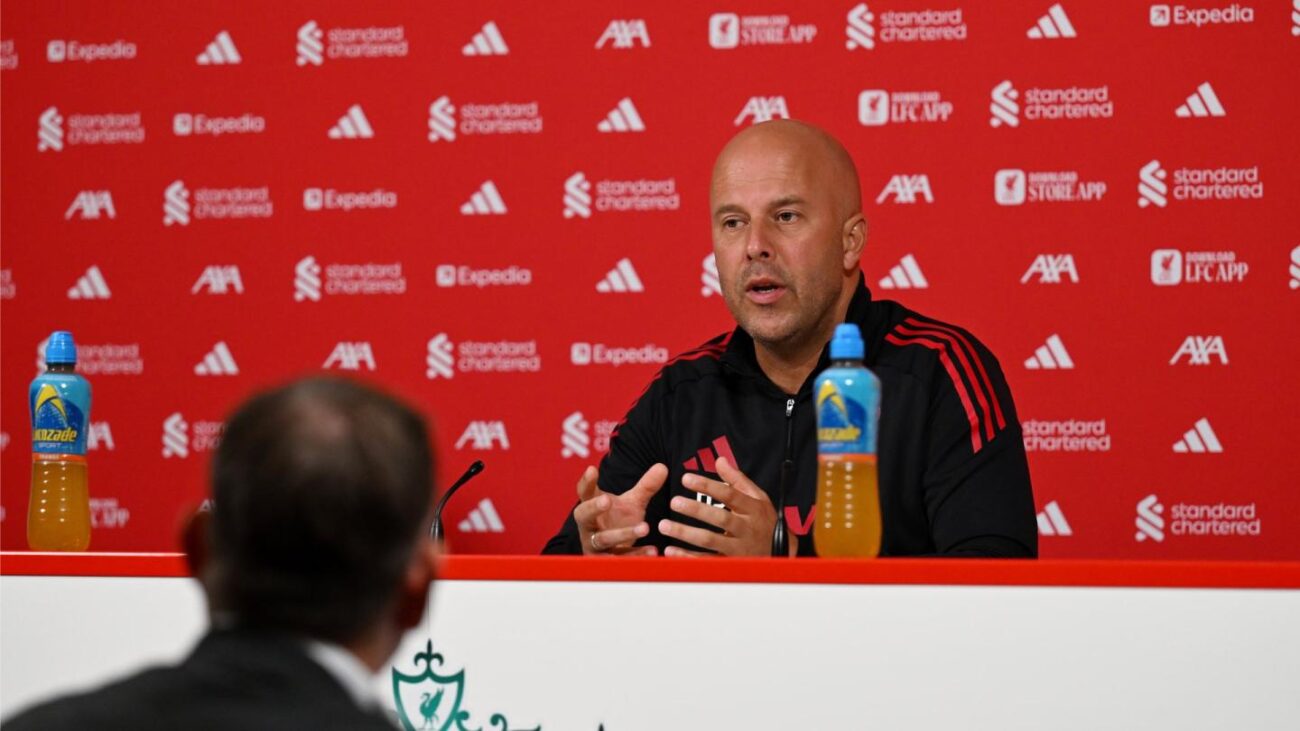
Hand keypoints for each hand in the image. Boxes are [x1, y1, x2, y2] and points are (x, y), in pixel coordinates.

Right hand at [573, 463, 666, 555]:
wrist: (614, 551)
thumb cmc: (618, 521)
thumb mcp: (632, 503)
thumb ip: (645, 487)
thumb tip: (662, 467)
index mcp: (591, 506)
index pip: (585, 492)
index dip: (587, 481)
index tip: (593, 469)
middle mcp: (588, 525)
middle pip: (583, 515)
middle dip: (594, 507)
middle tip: (606, 500)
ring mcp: (593, 544)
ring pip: (603, 539)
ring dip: (623, 533)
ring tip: (645, 527)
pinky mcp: (605, 562)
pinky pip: (619, 558)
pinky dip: (636, 554)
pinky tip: (653, 550)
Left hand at [659, 457, 787, 556]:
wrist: (782, 553)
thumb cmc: (764, 520)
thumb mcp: (757, 497)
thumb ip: (737, 479)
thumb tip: (719, 460)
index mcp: (752, 509)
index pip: (729, 494)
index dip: (707, 486)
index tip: (686, 478)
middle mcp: (745, 528)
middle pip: (719, 518)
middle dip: (696, 509)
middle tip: (674, 501)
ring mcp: (738, 548)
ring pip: (710, 540)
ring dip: (686, 533)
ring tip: (665, 525)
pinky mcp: (730, 563)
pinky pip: (707, 561)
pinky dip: (688, 556)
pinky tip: (671, 549)